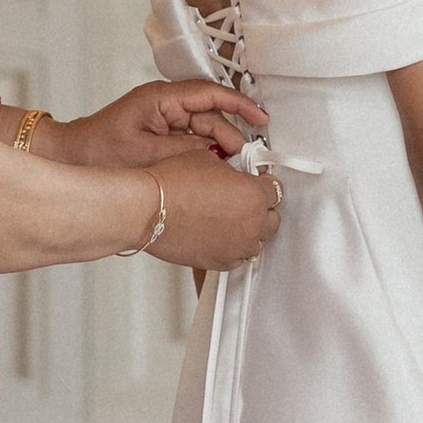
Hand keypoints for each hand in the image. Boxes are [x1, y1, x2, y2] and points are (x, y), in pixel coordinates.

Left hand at [53, 79, 269, 169]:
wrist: (70, 159)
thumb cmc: (97, 152)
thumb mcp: (146, 153)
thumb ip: (186, 150)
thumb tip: (218, 152)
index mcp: (161, 98)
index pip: (210, 94)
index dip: (240, 105)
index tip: (261, 118)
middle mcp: (165, 104)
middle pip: (210, 115)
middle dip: (231, 136)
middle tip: (244, 160)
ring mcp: (164, 119)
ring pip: (204, 129)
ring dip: (219, 148)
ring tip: (231, 170)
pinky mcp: (161, 134)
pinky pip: (192, 140)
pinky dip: (204, 153)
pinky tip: (213, 170)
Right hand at [149, 149, 282, 274]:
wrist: (147, 209)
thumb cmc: (172, 184)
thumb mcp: (208, 159)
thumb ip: (231, 169)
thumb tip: (234, 174)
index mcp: (254, 195)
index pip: (275, 190)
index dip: (263, 185)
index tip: (255, 184)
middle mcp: (252, 224)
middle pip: (271, 219)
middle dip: (260, 209)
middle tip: (242, 201)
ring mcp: (238, 246)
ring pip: (257, 241)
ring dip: (248, 230)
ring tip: (229, 220)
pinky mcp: (221, 262)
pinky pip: (238, 257)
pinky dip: (232, 247)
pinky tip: (219, 235)